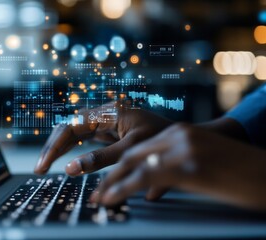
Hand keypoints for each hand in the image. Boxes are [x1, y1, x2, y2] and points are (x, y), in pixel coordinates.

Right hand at [34, 103, 171, 183]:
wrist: (182, 137)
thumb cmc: (162, 138)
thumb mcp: (131, 149)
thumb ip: (101, 159)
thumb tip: (71, 169)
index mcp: (108, 112)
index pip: (71, 126)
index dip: (54, 146)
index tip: (43, 166)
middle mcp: (103, 114)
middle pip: (69, 127)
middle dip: (53, 147)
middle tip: (40, 168)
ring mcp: (106, 122)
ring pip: (75, 132)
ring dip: (60, 148)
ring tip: (46, 165)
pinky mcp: (110, 131)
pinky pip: (85, 139)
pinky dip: (73, 150)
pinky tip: (67, 159)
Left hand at [93, 123, 265, 209]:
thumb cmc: (237, 172)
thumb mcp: (200, 163)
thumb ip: (174, 166)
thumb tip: (149, 186)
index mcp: (181, 132)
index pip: (140, 149)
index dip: (120, 167)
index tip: (107, 182)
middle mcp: (179, 135)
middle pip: (132, 154)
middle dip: (111, 175)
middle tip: (96, 193)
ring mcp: (183, 148)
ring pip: (133, 164)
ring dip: (111, 183)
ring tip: (99, 199)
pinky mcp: (188, 165)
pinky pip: (145, 177)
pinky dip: (123, 189)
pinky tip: (112, 198)